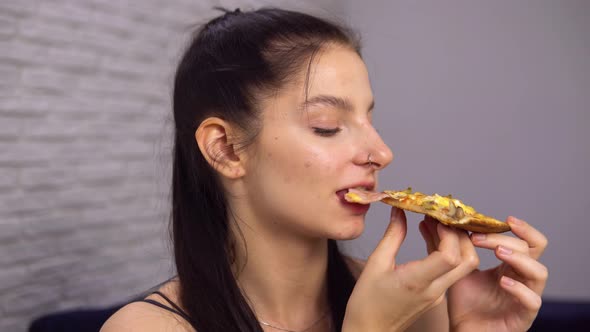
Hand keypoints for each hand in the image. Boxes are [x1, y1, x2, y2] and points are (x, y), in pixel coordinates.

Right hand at [342, 207, 478, 331]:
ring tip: (432, 221)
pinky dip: (446, 250)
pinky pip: (450, 270)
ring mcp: (438, 294)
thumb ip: (392, 236)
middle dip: (459, 234)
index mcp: (417, 281)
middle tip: (440, 217)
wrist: (370, 330)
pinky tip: (428, 235)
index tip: (434, 218)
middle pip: (467, 260)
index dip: (448, 234)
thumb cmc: (367, 301)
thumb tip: (400, 211)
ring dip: (454, 241)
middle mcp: (434, 289)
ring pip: (462, 265)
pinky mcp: (436, 296)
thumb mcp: (375, 263)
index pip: (450, 256)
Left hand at [421, 216, 547, 331]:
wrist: (463, 331)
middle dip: (508, 239)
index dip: (521, 228)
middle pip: (533, 250)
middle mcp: (522, 278)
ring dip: (519, 259)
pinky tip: (502, 282)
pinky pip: (532, 301)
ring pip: (539, 272)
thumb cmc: (464, 302)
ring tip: (498, 252)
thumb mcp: (456, 269)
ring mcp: (526, 297)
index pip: (526, 241)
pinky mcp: (523, 317)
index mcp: (510, 265)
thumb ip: (448, 246)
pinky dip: (520, 290)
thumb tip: (432, 220)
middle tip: (481, 237)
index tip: (504, 219)